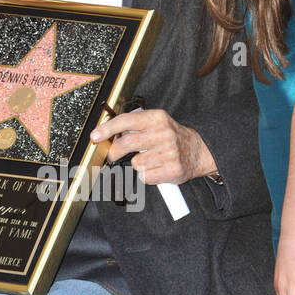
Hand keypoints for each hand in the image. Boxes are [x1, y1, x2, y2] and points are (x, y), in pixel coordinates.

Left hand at [89, 107, 215, 181]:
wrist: (199, 151)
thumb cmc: (172, 137)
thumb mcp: (157, 123)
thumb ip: (136, 125)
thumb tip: (109, 134)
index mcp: (158, 118)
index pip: (126, 121)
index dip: (107, 129)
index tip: (95, 136)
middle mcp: (164, 133)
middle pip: (127, 143)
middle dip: (114, 152)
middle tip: (113, 156)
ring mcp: (169, 152)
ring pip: (135, 163)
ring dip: (137, 164)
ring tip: (149, 159)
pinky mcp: (172, 169)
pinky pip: (145, 176)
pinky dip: (147, 175)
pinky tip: (156, 168)